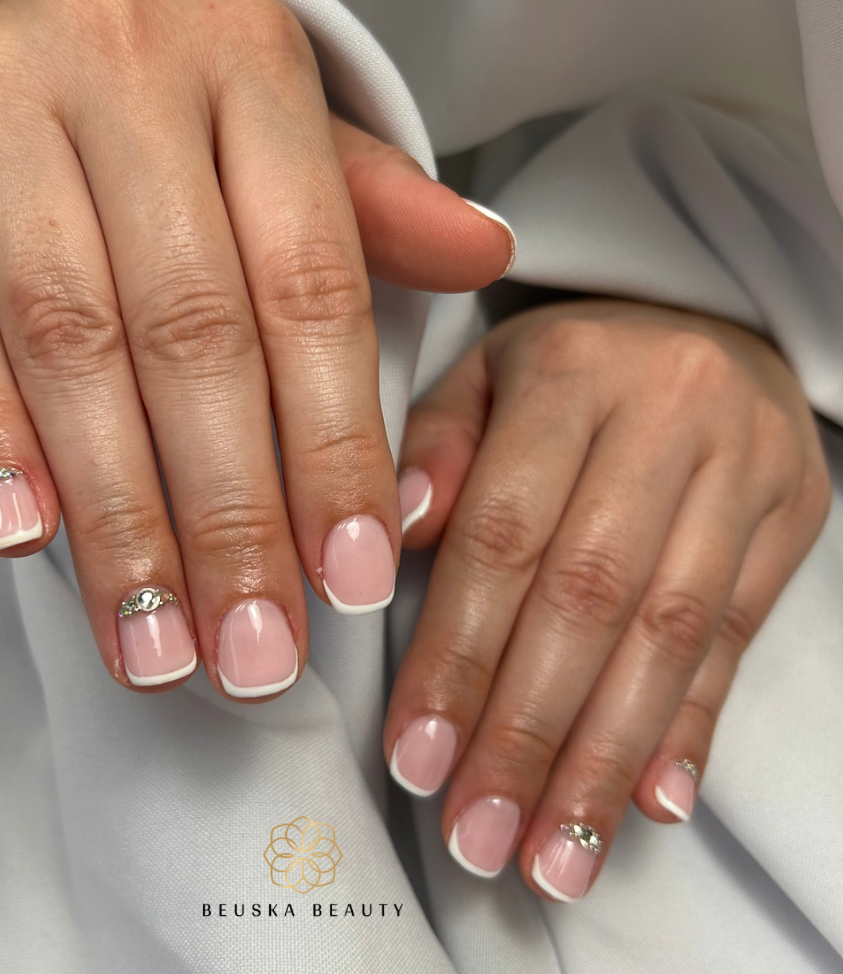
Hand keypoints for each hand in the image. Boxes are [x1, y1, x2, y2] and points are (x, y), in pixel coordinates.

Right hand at [0, 0, 512, 698]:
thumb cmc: (155, 87)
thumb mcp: (273, 121)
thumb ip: (368, 206)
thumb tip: (486, 257)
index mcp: (251, 67)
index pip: (310, 285)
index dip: (335, 443)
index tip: (350, 579)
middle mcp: (128, 68)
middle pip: (193, 332)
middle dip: (229, 515)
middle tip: (254, 656)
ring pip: (69, 339)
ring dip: (116, 514)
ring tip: (154, 644)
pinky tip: (21, 538)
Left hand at [386, 300, 828, 899]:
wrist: (698, 334)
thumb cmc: (564, 372)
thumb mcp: (484, 377)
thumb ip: (435, 449)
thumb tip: (393, 540)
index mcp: (570, 369)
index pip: (504, 534)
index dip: (458, 655)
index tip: (418, 757)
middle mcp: (668, 412)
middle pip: (588, 597)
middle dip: (527, 731)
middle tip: (477, 833)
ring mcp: (745, 465)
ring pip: (670, 634)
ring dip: (606, 757)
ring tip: (553, 854)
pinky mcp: (795, 513)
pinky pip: (740, 633)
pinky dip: (690, 726)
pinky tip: (647, 804)